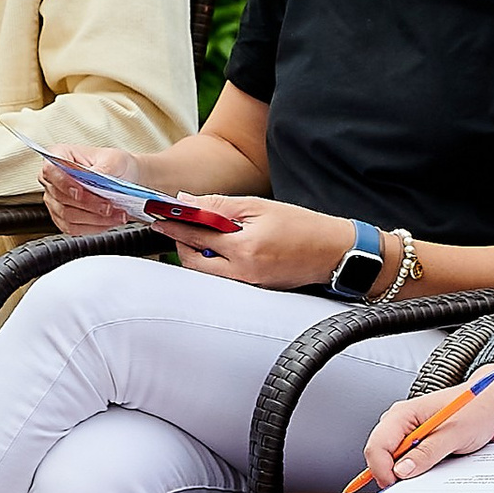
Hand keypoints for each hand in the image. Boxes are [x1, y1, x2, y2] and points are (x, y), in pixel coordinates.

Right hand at [40, 144, 145, 235]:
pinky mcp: (63, 218)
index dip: (63, 182)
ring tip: (116, 214)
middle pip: (61, 196)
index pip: (50, 170)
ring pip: (67, 215)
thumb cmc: (115, 164)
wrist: (125, 179)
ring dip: (95, 218)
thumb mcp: (114, 159)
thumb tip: (96, 178)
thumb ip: (103, 168)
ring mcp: (56, 200)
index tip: (80, 191)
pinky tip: (109, 221)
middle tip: (109, 206)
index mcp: (60, 155)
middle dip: (88, 204)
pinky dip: (94, 227)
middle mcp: (53, 179)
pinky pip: (73, 228)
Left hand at [169, 198, 355, 291]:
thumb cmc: (303, 226)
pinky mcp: (255, 290)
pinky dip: (215, 263)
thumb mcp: (260, 206)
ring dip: (197, 254)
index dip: (173, 224)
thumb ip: (220, 205)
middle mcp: (243, 271)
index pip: (195, 235)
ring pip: (206, 272)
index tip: (157, 216)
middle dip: (181, 242)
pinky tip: (222, 248)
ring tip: (203, 235)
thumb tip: (187, 202)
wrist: (335, 253)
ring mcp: (249, 284)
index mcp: (244, 247)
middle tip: (178, 225)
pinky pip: (223, 278)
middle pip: (193, 261)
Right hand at [362, 369, 493, 487]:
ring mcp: (407, 432)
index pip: (376, 446)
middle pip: (380, 455)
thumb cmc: (476, 410)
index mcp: (402, 414)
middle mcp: (400, 422)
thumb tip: (402, 471)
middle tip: (415, 484)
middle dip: (393, 473)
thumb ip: (427, 453)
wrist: (493, 402)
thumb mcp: (454, 435)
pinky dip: (415, 469)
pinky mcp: (416, 441)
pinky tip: (431, 469)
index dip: (382, 469)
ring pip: (392, 460)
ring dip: (406, 472)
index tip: (396, 486)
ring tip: (429, 472)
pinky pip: (406, 460)